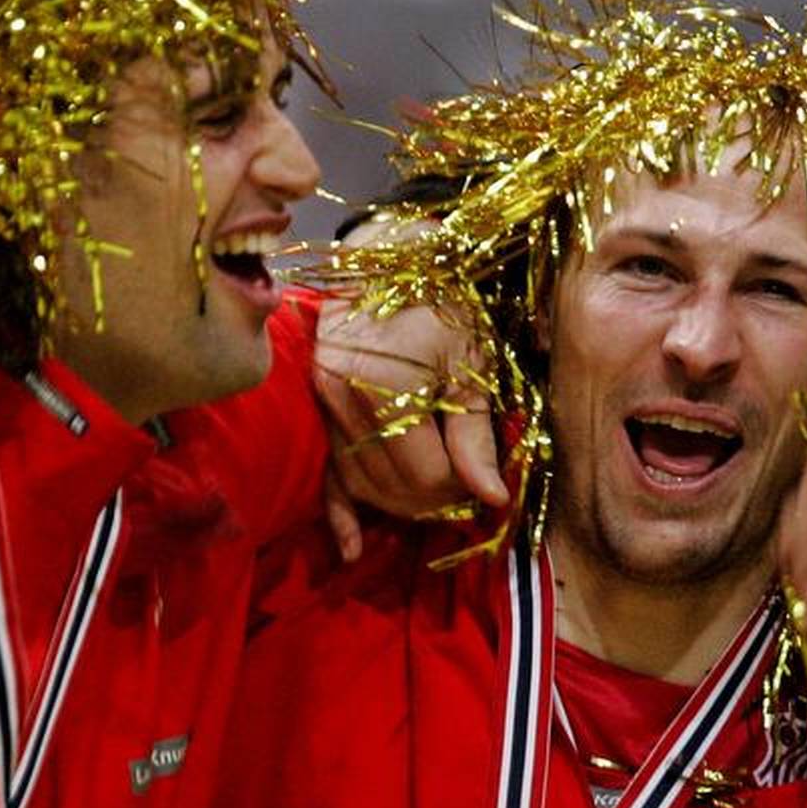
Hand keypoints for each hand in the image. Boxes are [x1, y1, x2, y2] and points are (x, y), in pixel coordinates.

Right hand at [312, 292, 507, 560]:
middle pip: (395, 487)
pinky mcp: (314, 413)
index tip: (486, 481)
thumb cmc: (441, 303)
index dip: (462, 489)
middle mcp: (343, 400)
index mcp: (386, 386)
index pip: (427, 477)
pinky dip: (340, 516)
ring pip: (365, 486)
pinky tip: (352, 549)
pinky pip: (325, 477)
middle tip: (468, 489)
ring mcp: (321, 407)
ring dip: (403, 504)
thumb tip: (492, 501)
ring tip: (438, 495)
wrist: (387, 259)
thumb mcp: (471, 361)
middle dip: (437, 499)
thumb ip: (476, 434)